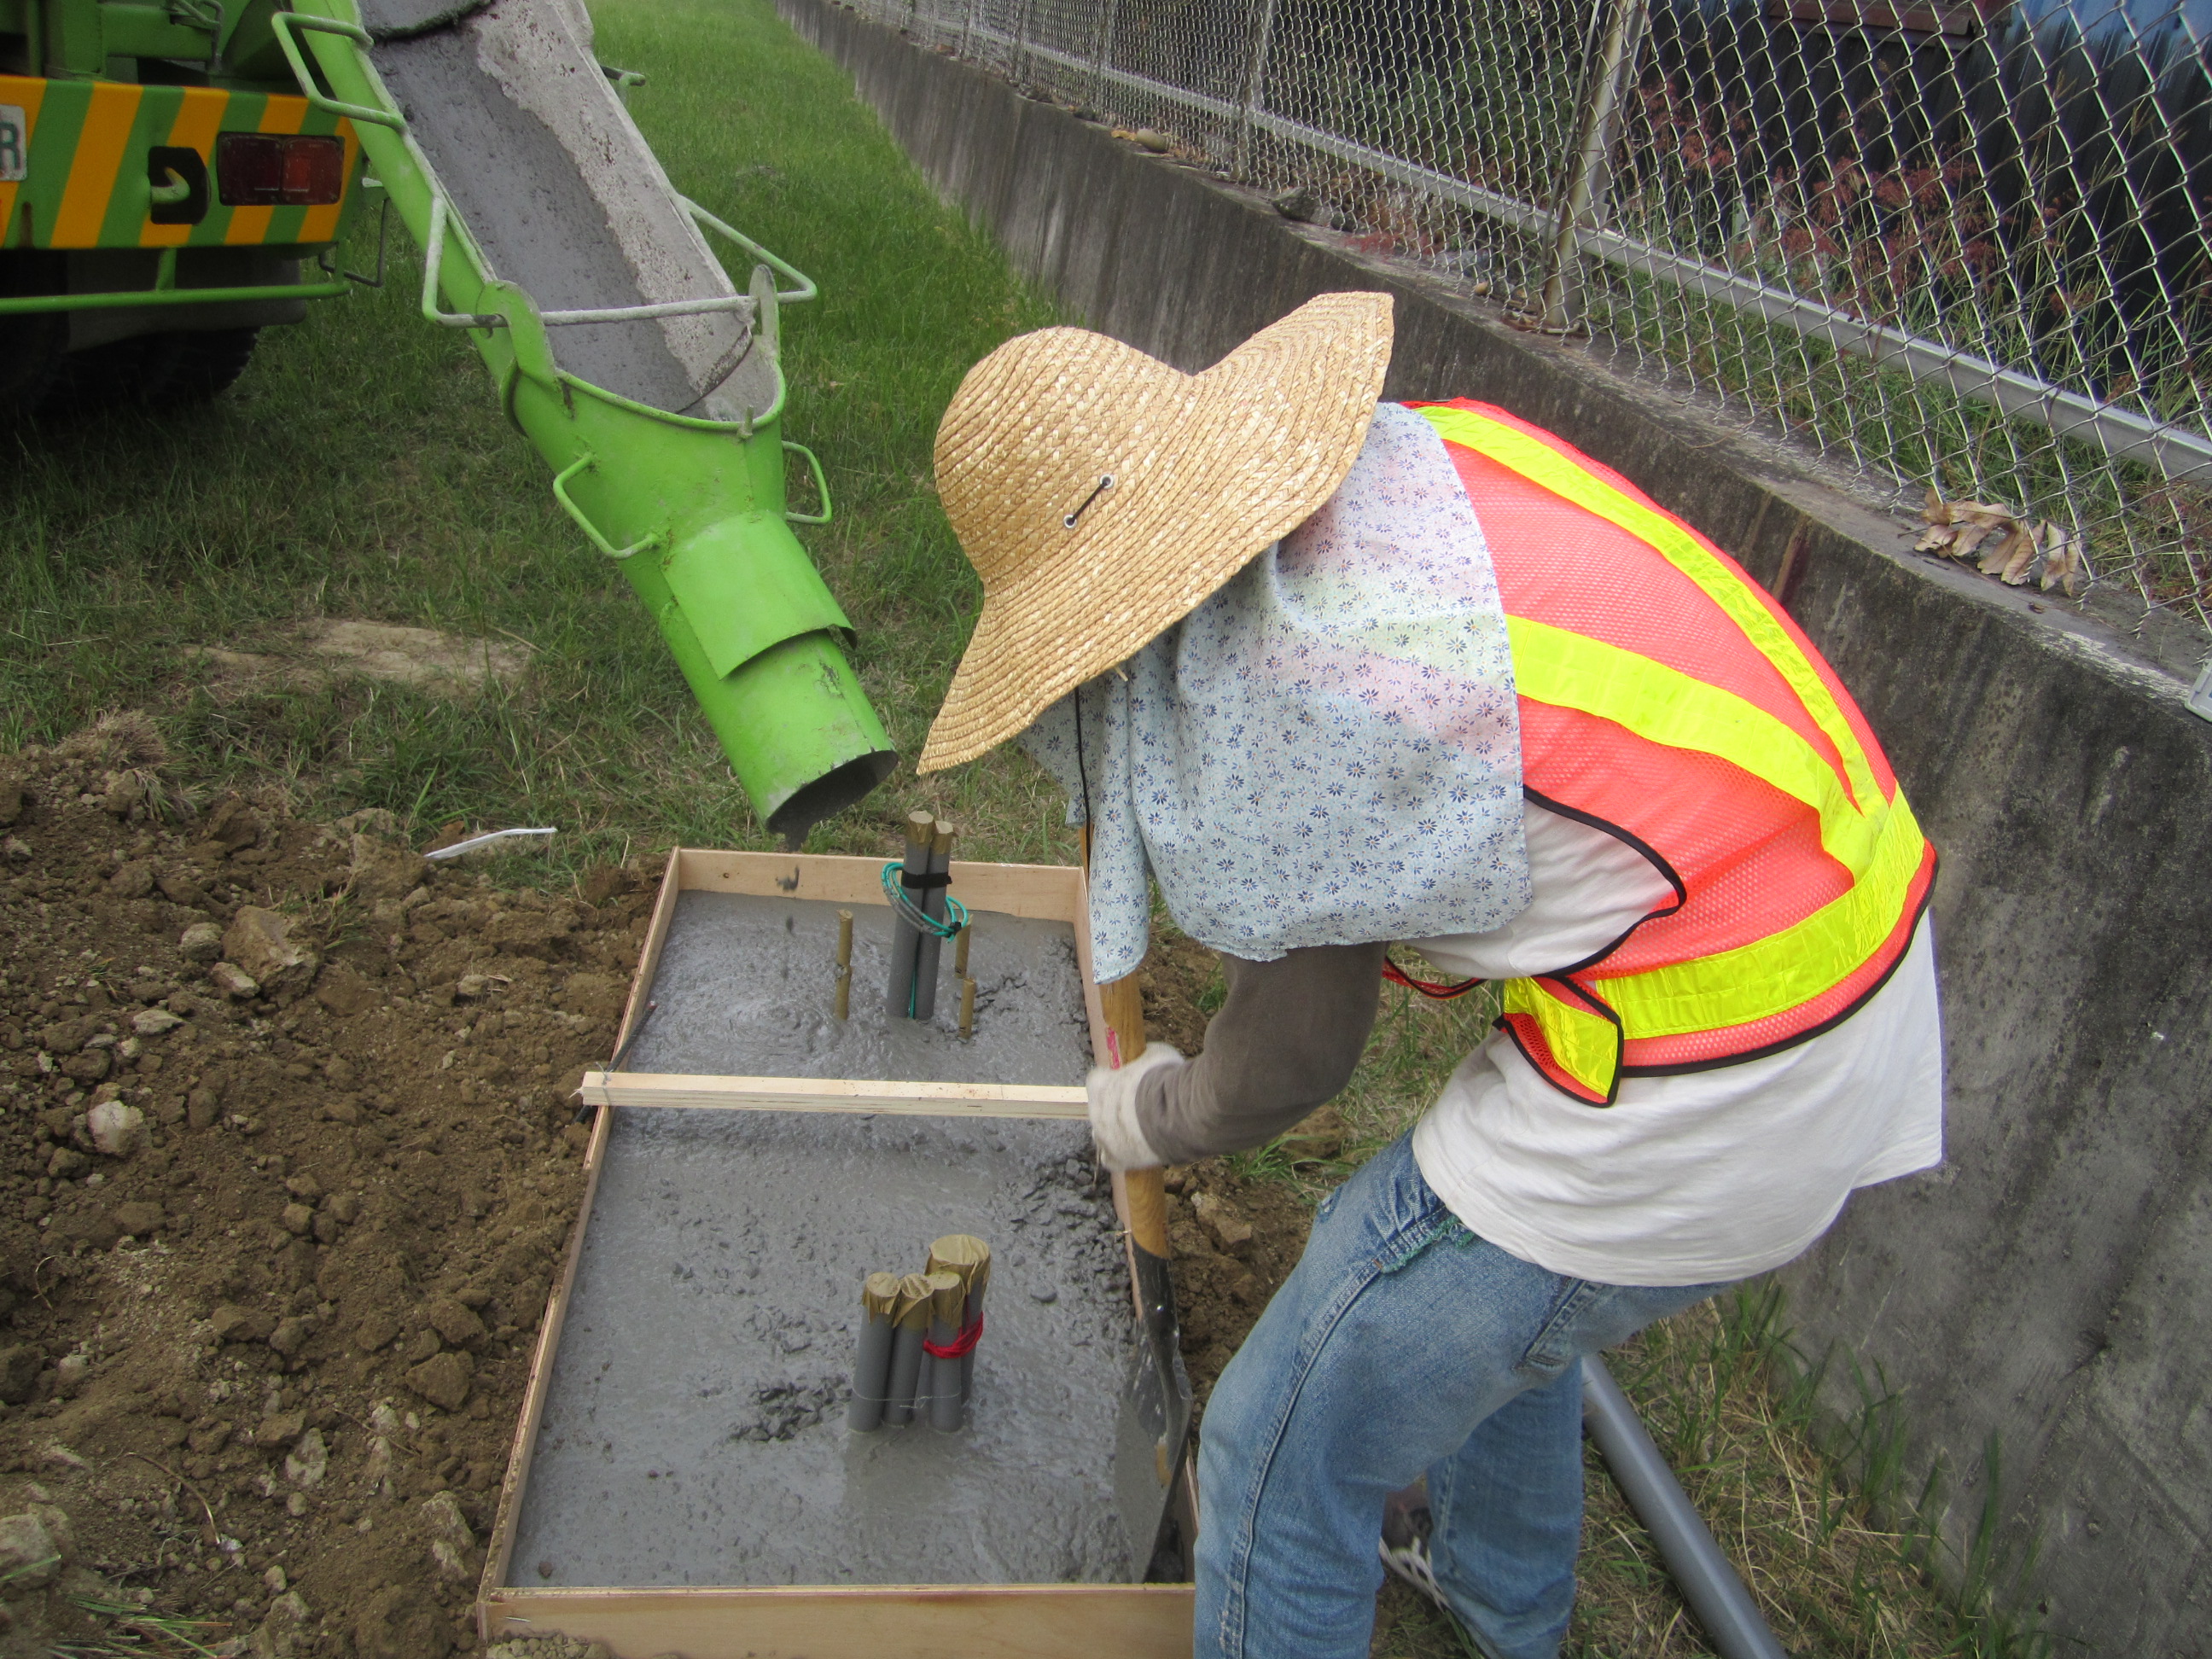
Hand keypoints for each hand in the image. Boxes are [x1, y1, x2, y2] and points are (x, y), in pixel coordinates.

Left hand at [1086, 1043, 1183, 1170]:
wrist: (1177, 1116)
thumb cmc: (1166, 1082)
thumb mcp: (1157, 1055)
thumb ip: (1146, 1057)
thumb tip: (1149, 1055)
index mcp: (1100, 1084)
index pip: (1097, 1079)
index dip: (1114, 1079)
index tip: (1128, 1079)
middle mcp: (1095, 1111)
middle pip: (1100, 1108)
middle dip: (1116, 1106)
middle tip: (1139, 1105)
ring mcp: (1104, 1137)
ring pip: (1102, 1134)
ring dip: (1116, 1130)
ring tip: (1139, 1129)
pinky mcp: (1117, 1159)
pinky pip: (1111, 1159)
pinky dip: (1120, 1155)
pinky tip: (1135, 1150)